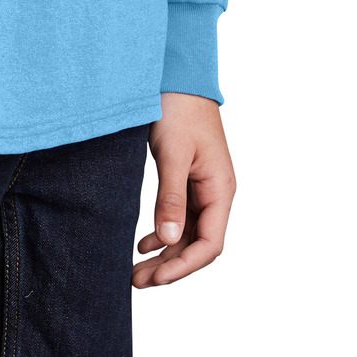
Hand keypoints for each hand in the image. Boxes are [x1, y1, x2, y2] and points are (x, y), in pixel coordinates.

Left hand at [134, 93, 235, 286]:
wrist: (178, 75)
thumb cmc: (178, 109)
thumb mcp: (172, 154)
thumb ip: (171, 198)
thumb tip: (169, 241)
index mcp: (220, 189)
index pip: (209, 244)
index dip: (183, 266)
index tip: (154, 278)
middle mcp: (216, 193)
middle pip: (198, 244)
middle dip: (170, 266)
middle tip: (137, 281)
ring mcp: (203, 187)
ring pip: (187, 233)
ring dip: (165, 253)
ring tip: (136, 269)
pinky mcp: (188, 178)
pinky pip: (180, 216)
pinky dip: (163, 232)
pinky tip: (143, 243)